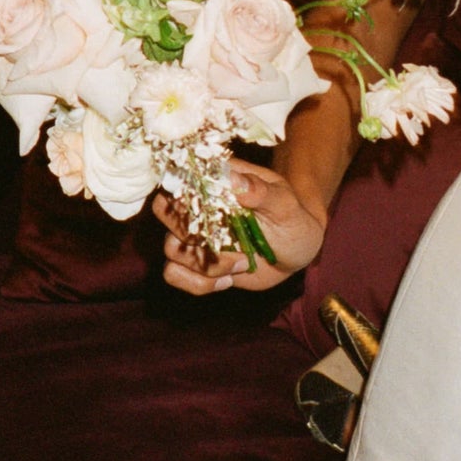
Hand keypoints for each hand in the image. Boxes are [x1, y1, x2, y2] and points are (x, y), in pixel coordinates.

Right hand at [154, 162, 325, 295]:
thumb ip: (260, 191)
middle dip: (191, 233)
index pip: (181, 177)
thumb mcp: (285, 204)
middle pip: (164, 212)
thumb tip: (234, 178)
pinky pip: (175, 275)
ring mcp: (196, 235)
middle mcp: (199, 206)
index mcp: (217, 181)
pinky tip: (228, 281)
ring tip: (242, 264)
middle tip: (224, 241)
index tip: (212, 214)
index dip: (184, 195)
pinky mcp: (197, 263)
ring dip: (205, 263)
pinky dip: (200, 283)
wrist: (296, 250)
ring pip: (170, 249)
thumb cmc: (293, 218)